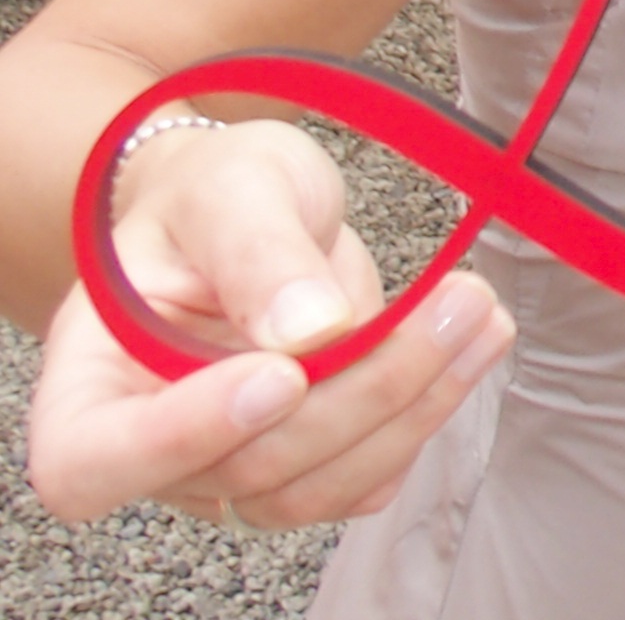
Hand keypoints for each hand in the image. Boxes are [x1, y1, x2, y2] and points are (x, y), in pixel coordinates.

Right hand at [23, 120, 514, 529]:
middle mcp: (149, 445)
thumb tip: (312, 331)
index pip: (94, 461)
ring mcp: (225, 464)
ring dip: (413, 410)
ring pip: (314, 486)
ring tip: (482, 316)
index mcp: (90, 380)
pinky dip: (423, 419)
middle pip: (245, 467)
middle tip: (459, 301)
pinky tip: (469, 348)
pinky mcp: (300, 464)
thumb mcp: (232, 189)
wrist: (250, 207)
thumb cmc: (214, 194)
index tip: (282, 373)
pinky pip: (359, 479)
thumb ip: (259, 254)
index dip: (182, 437)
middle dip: (364, 391)